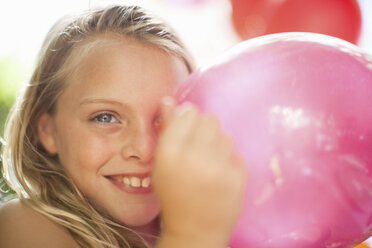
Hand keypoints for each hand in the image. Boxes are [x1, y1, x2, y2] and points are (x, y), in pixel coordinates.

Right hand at [152, 97, 246, 246]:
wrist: (195, 229)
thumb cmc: (173, 194)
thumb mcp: (161, 164)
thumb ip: (166, 130)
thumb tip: (169, 99)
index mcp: (169, 153)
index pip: (188, 113)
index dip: (188, 120)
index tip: (187, 131)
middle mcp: (193, 157)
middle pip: (209, 119)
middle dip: (203, 130)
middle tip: (199, 148)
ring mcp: (218, 167)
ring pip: (224, 135)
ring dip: (217, 145)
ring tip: (209, 164)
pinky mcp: (237, 176)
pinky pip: (235, 151)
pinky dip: (228, 160)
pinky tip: (220, 175)